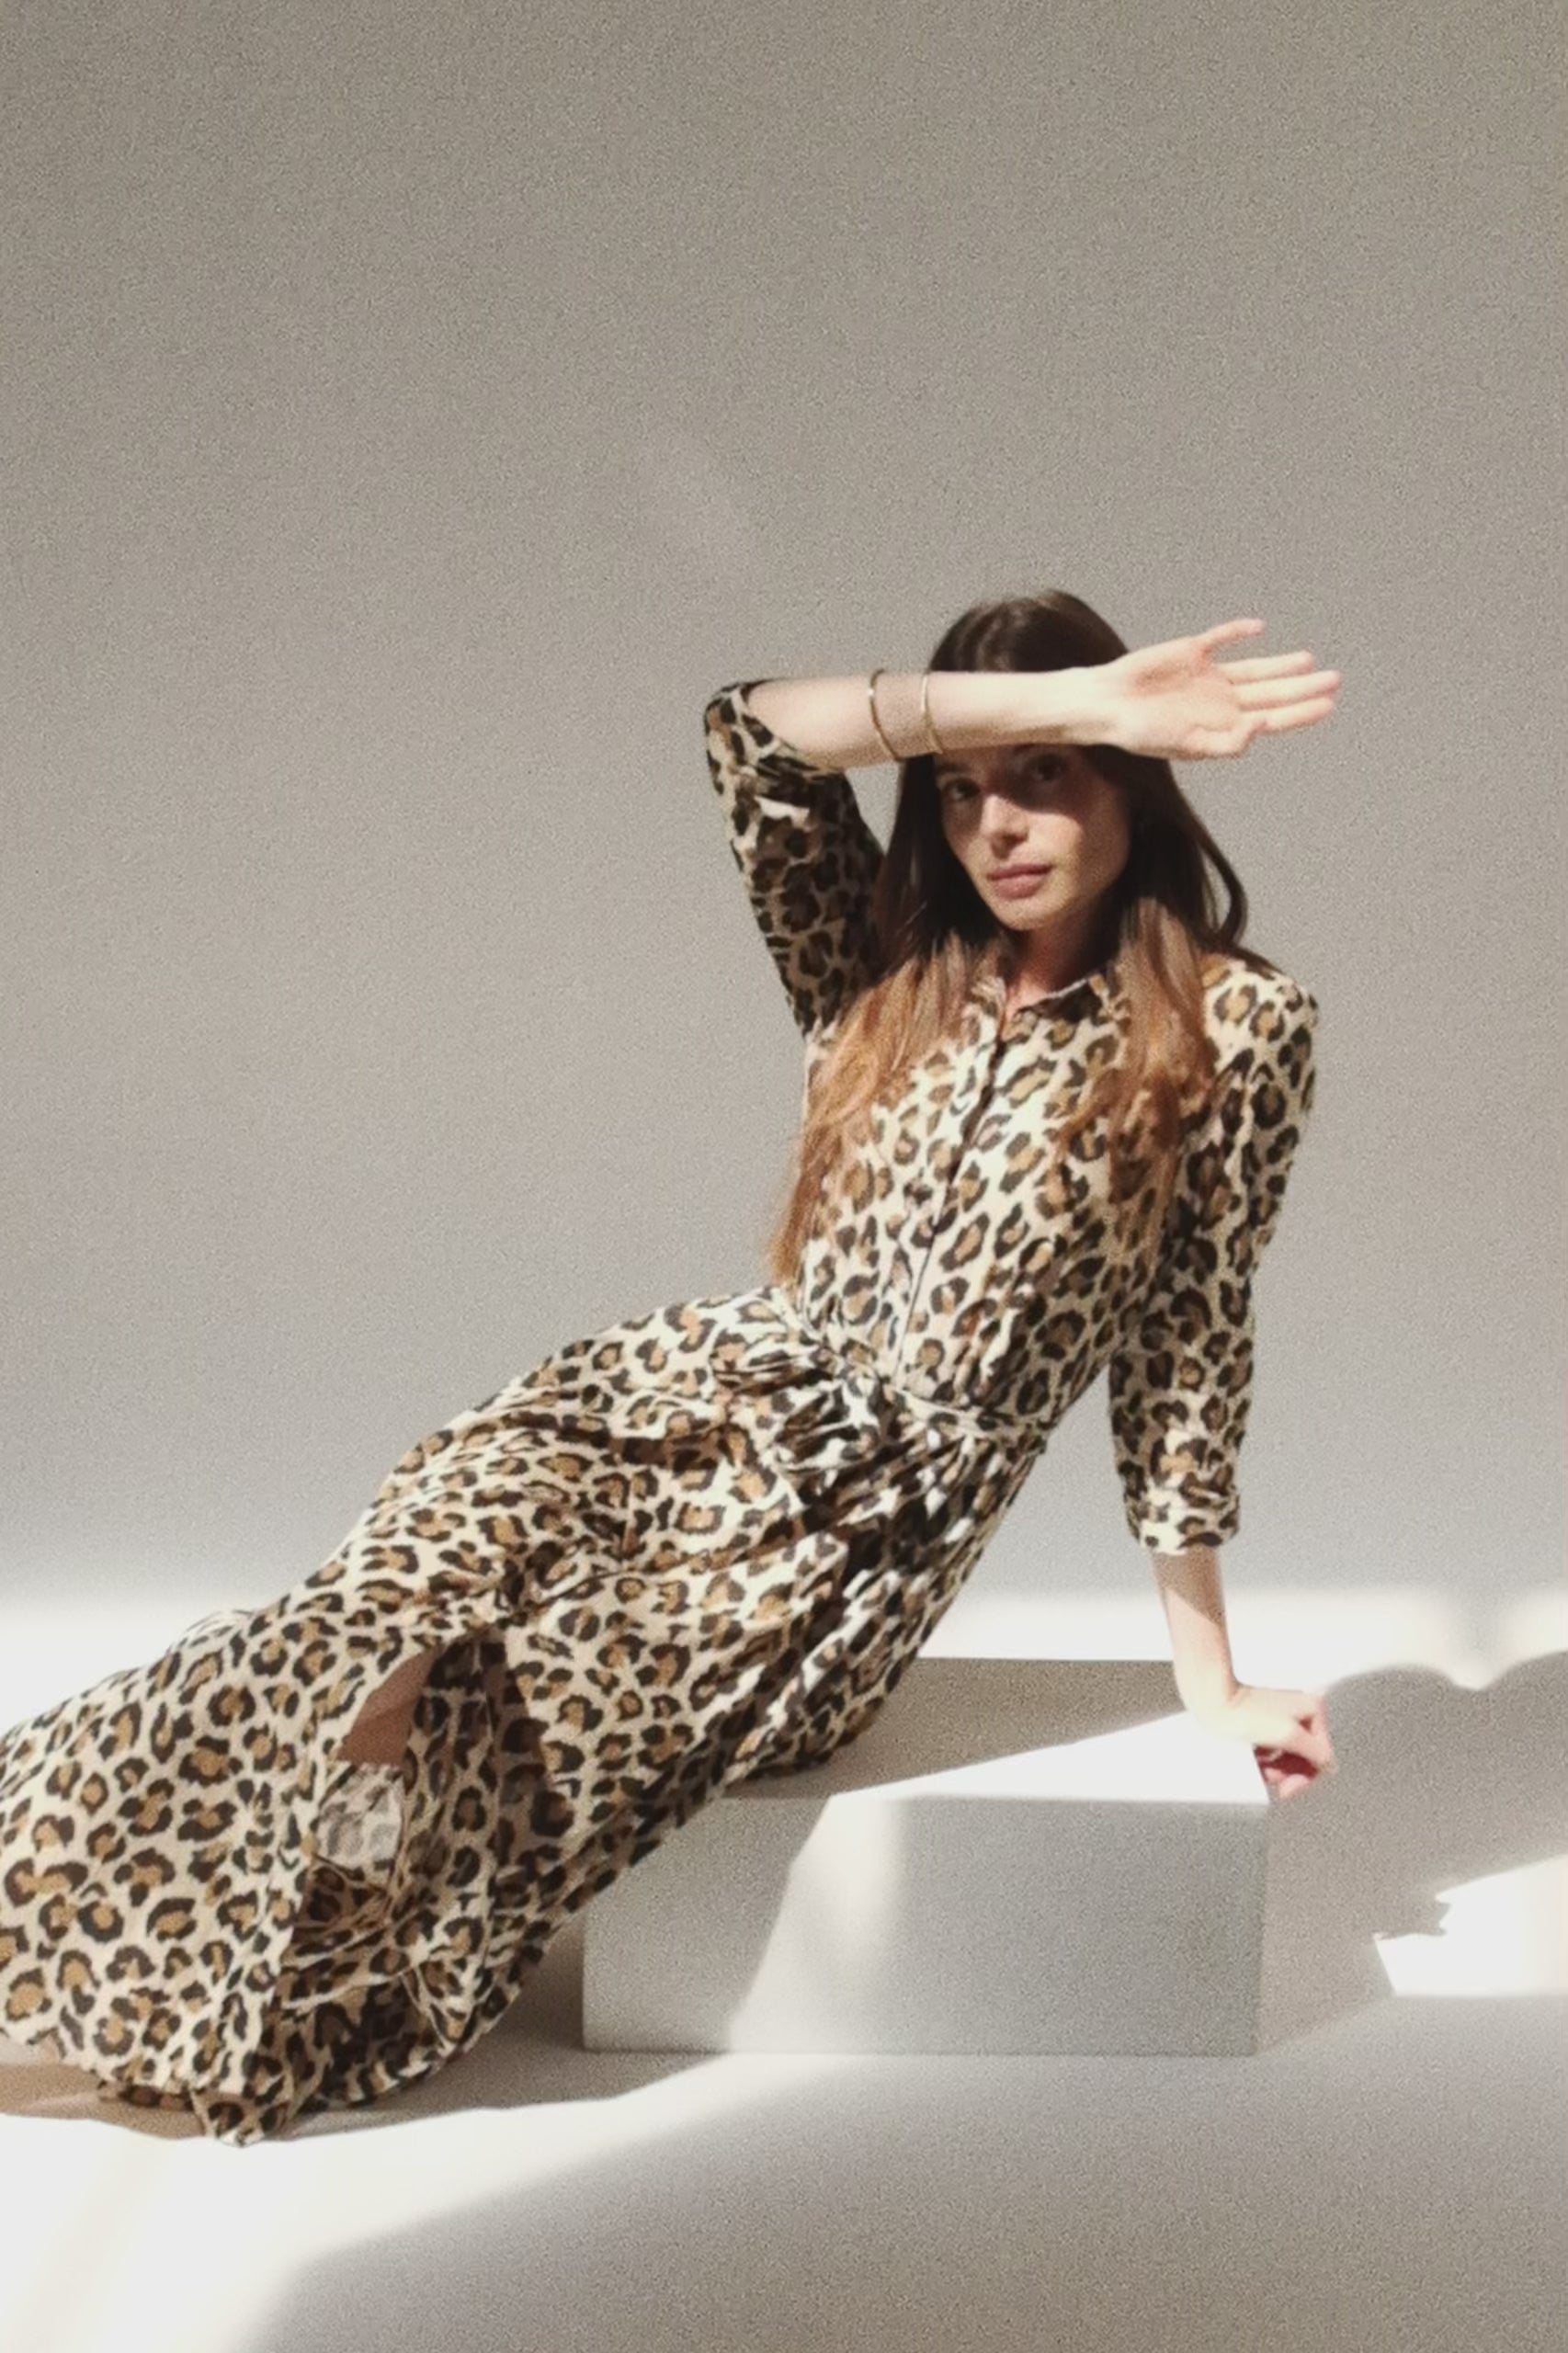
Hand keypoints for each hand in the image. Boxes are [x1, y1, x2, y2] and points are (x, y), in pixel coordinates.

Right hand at [1096, 617, 1340, 760]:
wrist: (1107, 704)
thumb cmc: (1142, 732)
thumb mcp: (1187, 745)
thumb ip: (1227, 742)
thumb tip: (1264, 726)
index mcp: (1223, 724)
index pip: (1272, 718)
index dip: (1301, 712)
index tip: (1328, 704)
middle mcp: (1221, 701)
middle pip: (1271, 693)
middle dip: (1303, 688)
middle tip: (1335, 679)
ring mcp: (1207, 676)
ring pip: (1255, 669)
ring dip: (1282, 665)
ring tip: (1310, 660)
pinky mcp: (1190, 652)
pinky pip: (1220, 639)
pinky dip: (1238, 633)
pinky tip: (1258, 628)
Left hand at [1187, 1682, 1337, 1801]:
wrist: (1213, 1701)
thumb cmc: (1245, 1713)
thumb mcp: (1289, 1735)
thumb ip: (1315, 1752)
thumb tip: (1329, 1764)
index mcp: (1313, 1709)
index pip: (1322, 1756)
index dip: (1305, 1777)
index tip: (1287, 1789)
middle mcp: (1300, 1711)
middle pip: (1305, 1757)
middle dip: (1289, 1772)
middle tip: (1272, 1778)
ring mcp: (1281, 1717)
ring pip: (1287, 1755)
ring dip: (1275, 1768)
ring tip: (1259, 1768)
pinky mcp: (1263, 1722)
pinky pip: (1271, 1750)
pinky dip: (1264, 1759)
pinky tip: (1253, 1759)